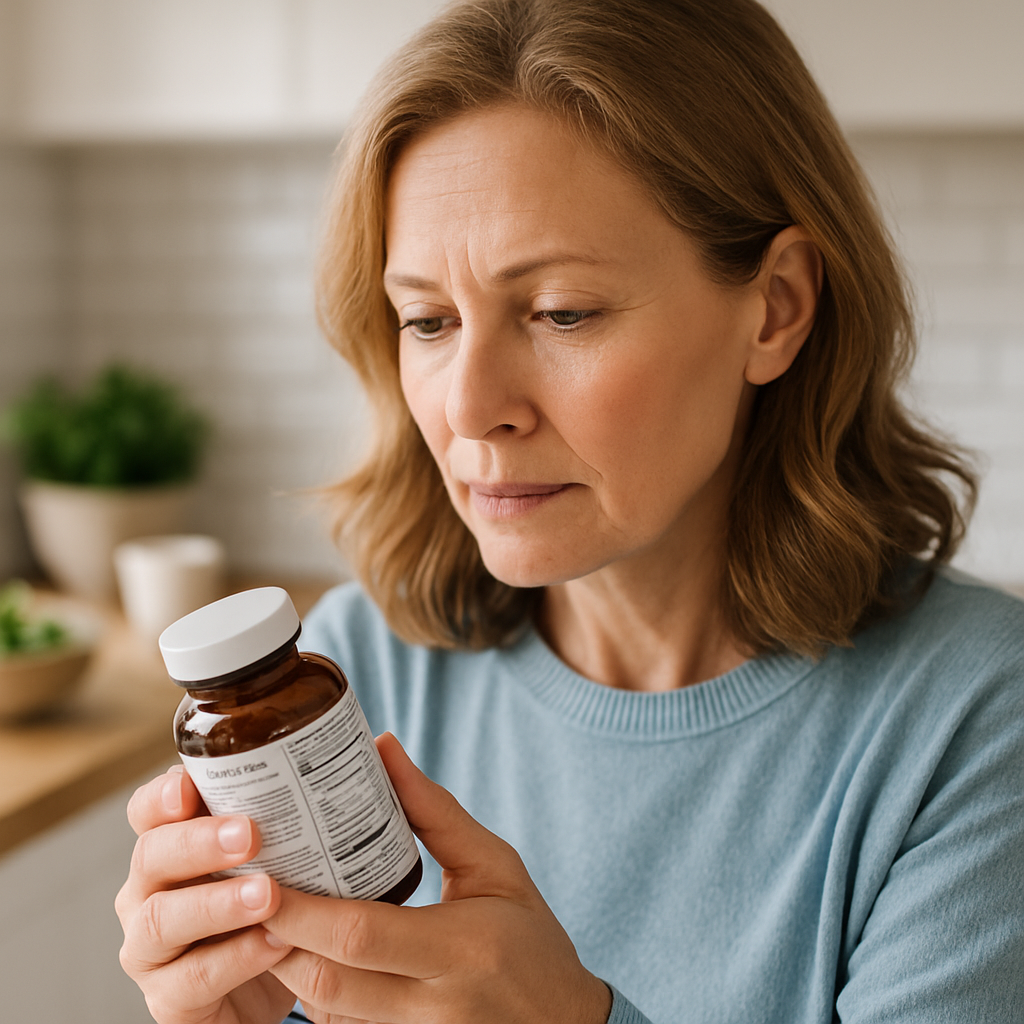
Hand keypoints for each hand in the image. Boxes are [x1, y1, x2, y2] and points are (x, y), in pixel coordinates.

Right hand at [115, 766, 295, 1023]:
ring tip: (269, 893)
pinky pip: (192, 980)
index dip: (162, 796)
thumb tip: (380, 747)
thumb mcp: (287, 852)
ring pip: (161, 921)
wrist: (272, 986)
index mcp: (173, 845)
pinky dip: (236, 960)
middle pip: (151, 856)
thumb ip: (311, 806)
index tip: (192, 786)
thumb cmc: (278, 902)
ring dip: (217, 904)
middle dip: (197, 842)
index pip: (149, 810)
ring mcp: (153, 949)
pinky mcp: (171, 1000)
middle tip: (250, 834)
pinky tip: (276, 944)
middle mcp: (151, 892)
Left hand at [266, 733, 612, 1023]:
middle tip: (251, 894)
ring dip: (289, 969)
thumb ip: (434, 812)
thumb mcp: (495, 865)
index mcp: (463, 948)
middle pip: (327, 982)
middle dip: (278, 940)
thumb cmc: (531, 940)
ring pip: (324, 1015)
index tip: (265, 879)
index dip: (304, 911)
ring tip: (270, 919)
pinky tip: (309, 957)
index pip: (362, 934)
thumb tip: (382, 749)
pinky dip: (316, 996)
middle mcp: (436, 1006)